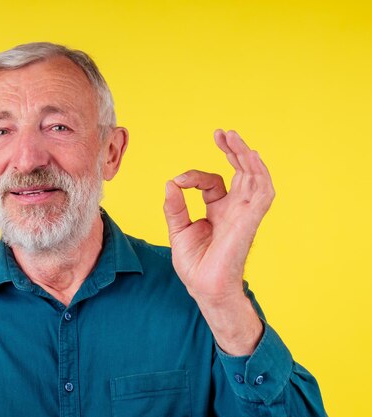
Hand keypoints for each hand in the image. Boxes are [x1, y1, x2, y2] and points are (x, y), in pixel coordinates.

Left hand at [163, 129, 272, 353]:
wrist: (205, 289)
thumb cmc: (196, 265)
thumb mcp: (178, 230)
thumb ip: (175, 207)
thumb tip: (170, 183)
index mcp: (218, 211)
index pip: (212, 182)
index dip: (194, 176)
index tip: (177, 183)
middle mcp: (234, 210)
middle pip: (240, 173)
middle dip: (232, 151)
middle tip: (222, 134)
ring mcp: (243, 215)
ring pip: (254, 177)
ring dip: (245, 156)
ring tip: (234, 137)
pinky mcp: (248, 221)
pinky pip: (261, 194)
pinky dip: (258, 174)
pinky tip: (251, 157)